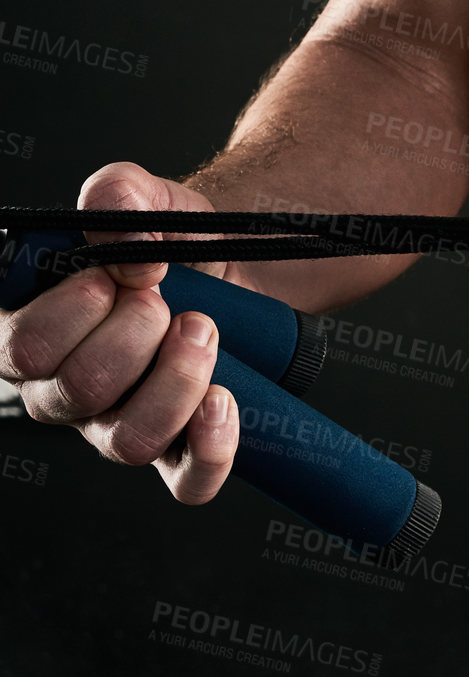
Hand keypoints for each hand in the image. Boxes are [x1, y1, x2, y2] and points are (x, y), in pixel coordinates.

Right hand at [0, 162, 239, 499]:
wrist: (239, 265)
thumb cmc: (173, 240)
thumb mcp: (148, 200)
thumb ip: (120, 193)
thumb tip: (121, 236)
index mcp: (34, 333)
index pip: (22, 351)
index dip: (75, 311)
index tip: (118, 274)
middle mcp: (65, 390)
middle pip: (75, 394)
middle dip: (133, 337)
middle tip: (168, 300)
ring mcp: (119, 426)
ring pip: (128, 441)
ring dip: (175, 383)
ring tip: (205, 331)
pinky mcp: (178, 451)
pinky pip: (186, 482)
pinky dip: (209, 448)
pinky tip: (225, 401)